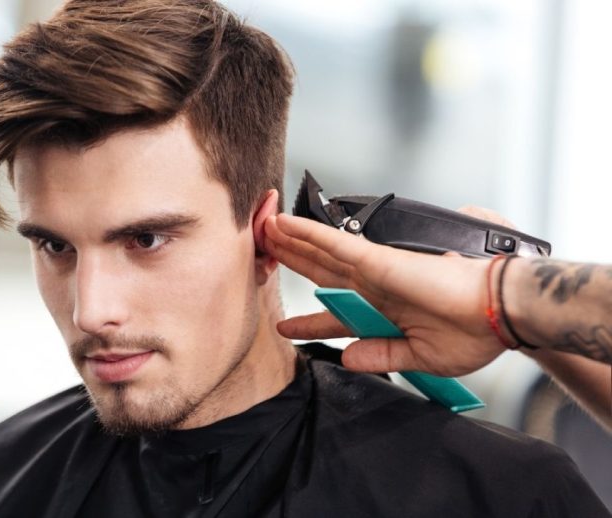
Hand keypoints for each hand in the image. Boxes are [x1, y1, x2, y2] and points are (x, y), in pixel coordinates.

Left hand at [264, 213, 506, 375]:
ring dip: (292, 242)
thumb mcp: (419, 356)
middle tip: (264, 255)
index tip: (284, 327)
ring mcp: (375, 271)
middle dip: (292, 264)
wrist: (501, 315)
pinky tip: (287, 225)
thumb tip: (347, 359)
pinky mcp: (379, 260)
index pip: (336, 317)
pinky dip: (310, 233)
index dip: (308, 322)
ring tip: (266, 231)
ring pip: (322, 253)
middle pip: (322, 274)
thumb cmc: (473, 335)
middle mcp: (374, 288)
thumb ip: (381, 355)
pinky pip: (336, 244)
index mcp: (384, 312)